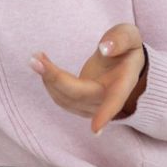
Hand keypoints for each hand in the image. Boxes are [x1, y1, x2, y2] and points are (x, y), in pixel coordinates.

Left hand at [30, 23, 148, 133]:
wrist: (125, 62)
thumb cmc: (127, 48)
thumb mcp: (130, 36)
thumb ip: (121, 39)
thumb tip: (105, 48)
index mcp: (123, 83)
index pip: (115, 100)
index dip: (106, 114)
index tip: (95, 129)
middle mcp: (107, 99)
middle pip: (79, 96)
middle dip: (55, 79)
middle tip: (36, 58)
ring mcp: (92, 105)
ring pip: (66, 100)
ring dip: (48, 80)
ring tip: (37, 57)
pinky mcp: (79, 104)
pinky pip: (61, 99)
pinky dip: (49, 82)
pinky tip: (42, 65)